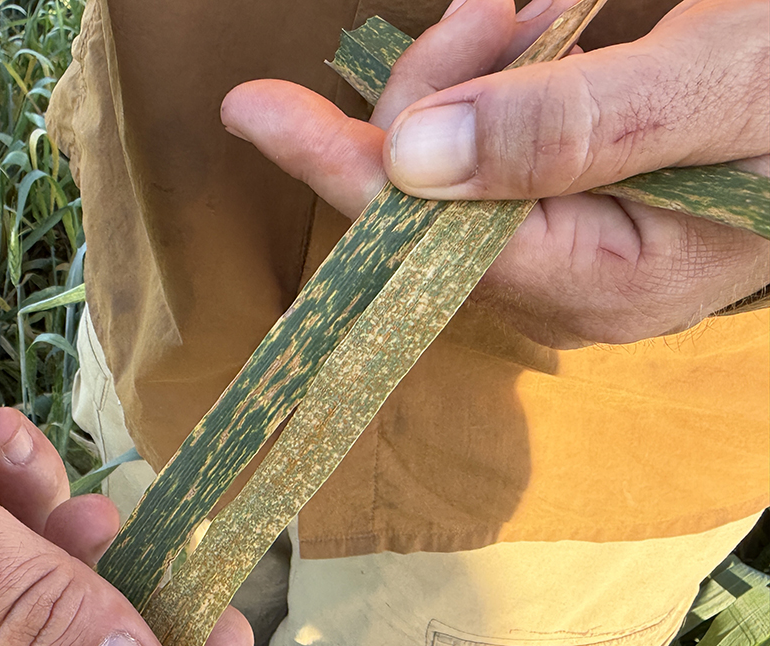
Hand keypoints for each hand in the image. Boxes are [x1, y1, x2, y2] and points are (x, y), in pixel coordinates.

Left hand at [221, 0, 769, 346]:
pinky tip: (538, 35)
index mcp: (606, 283)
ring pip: (449, 174)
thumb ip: (572, 125)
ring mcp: (565, 259)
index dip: (342, 167)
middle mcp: (570, 292)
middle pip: (428, 206)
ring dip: (468, 73)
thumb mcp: (715, 86)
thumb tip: (414, 161)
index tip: (255, 110)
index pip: (431, 240)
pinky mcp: (566, 220)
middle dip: (433, 92)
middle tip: (489, 7)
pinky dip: (497, 85)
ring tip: (531, 9)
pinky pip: (487, 161)